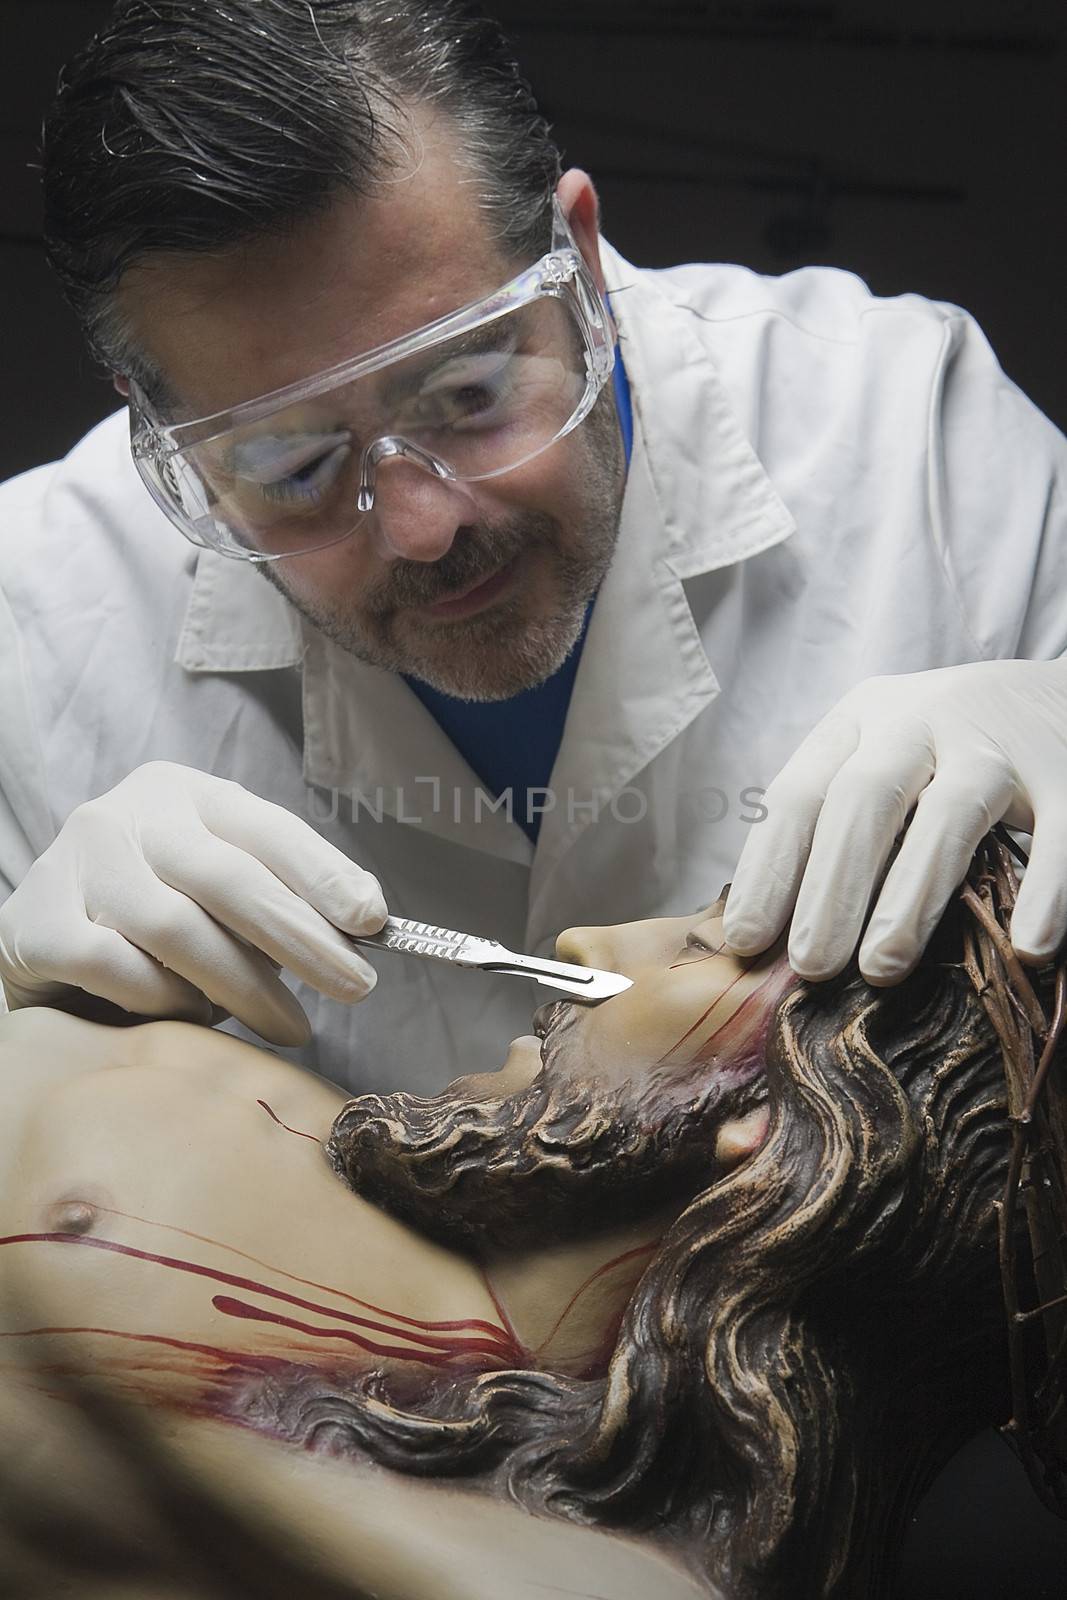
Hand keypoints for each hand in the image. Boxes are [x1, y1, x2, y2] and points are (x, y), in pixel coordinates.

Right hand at [0, 762, 385, 1044]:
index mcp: (185, 794)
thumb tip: (366, 918)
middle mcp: (127, 814)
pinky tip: (190, 1018)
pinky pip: (116, 969)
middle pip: (228, 877)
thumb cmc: (154, 918)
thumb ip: (283, 894)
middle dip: (302, 938)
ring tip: (288, 1026)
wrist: (42, 941)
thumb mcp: (221, 889)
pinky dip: (164, 1001)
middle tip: (355, 988)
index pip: (268, 828)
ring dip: (243, 987)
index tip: (372, 920)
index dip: (324, 874)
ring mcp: (74, 863)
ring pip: (176, 929)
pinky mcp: (34, 922)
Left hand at [722, 660, 1066, 982]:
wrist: (1055, 696)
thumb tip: (774, 936)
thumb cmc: (945, 752)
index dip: (768, 869)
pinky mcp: (1066, 770)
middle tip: (810, 966)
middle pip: (863, 798)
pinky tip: (1026, 947)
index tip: (747, 940)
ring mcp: (996, 743)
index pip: (799, 793)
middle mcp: (919, 720)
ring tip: (881, 969)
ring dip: (911, 896)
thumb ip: (836, 826)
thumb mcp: (881, 761)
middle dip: (831, 886)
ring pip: (949, 814)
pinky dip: (1044, 892)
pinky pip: (1058, 834)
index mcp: (859, 720)